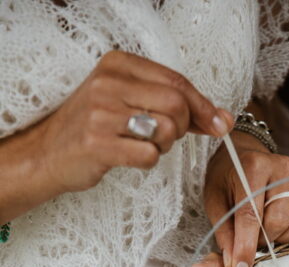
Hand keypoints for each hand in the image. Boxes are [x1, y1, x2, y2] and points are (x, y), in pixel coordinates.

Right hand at [36, 50, 232, 195]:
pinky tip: (129, 157)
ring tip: (141, 144)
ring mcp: (102, 113)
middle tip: (164, 137)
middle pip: (177, 104)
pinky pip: (149, 155)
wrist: (48, 153)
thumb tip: (221, 119)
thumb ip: (174, 106)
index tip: (219, 124)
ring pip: (167, 129)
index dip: (203, 106)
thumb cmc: (95, 128)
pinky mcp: (99, 143)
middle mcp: (109, 83)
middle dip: (182, 128)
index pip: (177, 80)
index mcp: (118, 64)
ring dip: (163, 145)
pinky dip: (147, 161)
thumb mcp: (129, 102)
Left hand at [189, 130, 288, 266]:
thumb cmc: (228, 182)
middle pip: (277, 222)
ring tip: (266, 231)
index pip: (251, 214)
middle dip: (262, 240)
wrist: (245, 157)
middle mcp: (282, 167)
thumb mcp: (215, 206)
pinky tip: (281, 227)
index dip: (245, 247)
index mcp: (253, 165)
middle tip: (250, 238)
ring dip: (282, 237)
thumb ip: (220, 238)